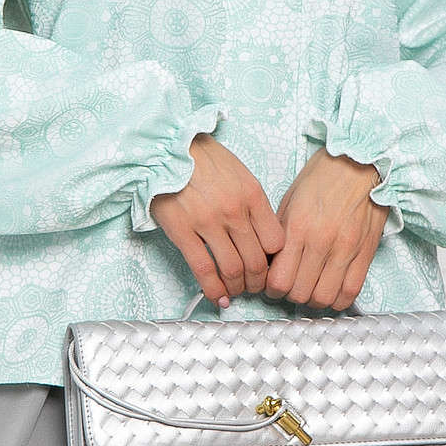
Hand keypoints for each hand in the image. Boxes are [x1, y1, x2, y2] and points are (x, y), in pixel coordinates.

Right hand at [150, 133, 284, 305]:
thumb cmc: (205, 159)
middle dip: (258, 282)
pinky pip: (203, 270)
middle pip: (257, 261)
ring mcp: (208, 222)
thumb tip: (261, 238)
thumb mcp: (240, 174)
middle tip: (254, 287)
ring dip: (237, 288)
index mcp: (253, 195)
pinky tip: (218, 298)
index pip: (276, 242)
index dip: (274, 261)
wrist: (168, 147)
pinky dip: (213, 290)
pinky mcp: (183, 231)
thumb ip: (253, 204)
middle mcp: (234, 210)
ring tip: (235, 292)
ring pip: (233, 270)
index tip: (269, 267)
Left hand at [264, 146, 388, 310]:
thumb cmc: (323, 175)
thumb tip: (272, 261)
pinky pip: (350, 292)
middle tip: (289, 285)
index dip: (271, 288)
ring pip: (324, 298)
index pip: (279, 279)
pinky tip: (330, 289)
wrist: (360, 162)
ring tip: (309, 288)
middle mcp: (321, 241)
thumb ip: (281, 232)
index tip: (271, 283)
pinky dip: (337, 299)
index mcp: (298, 226)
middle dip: (289, 295)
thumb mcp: (291, 198)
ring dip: (312, 299)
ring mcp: (345, 250)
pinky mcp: (365, 254)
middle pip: (299, 293)